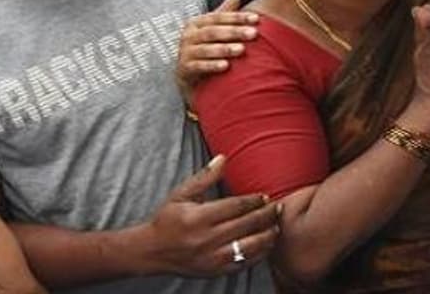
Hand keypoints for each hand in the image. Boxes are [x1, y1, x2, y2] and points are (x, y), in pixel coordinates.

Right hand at [138, 155, 279, 276]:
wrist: (151, 252)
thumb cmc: (167, 220)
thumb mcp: (182, 195)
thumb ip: (205, 177)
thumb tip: (224, 157)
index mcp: (198, 218)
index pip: (236, 207)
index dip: (254, 201)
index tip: (265, 196)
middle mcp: (206, 239)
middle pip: (247, 224)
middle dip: (267, 215)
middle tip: (278, 207)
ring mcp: (212, 258)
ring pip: (250, 246)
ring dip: (268, 235)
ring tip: (276, 226)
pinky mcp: (215, 271)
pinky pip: (244, 263)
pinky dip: (259, 254)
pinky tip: (266, 245)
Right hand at [176, 0, 257, 94]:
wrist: (186, 72)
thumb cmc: (204, 46)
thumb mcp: (213, 29)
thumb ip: (224, 14)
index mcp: (197, 22)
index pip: (219, 17)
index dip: (238, 17)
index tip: (256, 18)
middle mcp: (189, 35)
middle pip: (213, 31)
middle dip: (234, 32)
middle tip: (253, 34)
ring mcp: (185, 52)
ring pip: (206, 49)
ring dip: (224, 49)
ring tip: (242, 50)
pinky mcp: (184, 68)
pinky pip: (199, 66)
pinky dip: (212, 65)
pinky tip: (225, 66)